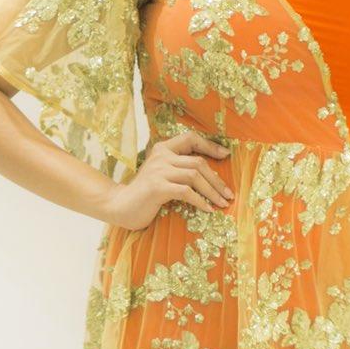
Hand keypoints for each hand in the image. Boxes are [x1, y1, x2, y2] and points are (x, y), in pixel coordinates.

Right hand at [106, 131, 233, 229]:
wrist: (120, 206)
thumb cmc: (145, 194)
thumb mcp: (162, 175)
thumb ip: (179, 169)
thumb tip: (210, 176)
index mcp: (163, 149)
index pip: (190, 139)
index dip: (210, 145)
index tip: (225, 155)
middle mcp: (161, 156)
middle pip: (198, 162)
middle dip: (217, 180)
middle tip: (228, 195)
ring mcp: (158, 170)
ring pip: (194, 176)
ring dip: (212, 191)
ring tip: (222, 203)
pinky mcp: (157, 187)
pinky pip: (186, 191)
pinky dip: (200, 201)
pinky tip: (208, 209)